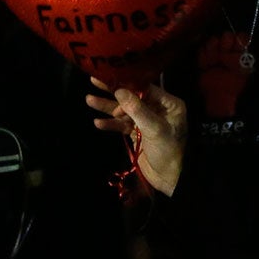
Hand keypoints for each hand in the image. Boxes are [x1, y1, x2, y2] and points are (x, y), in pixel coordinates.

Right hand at [86, 79, 186, 193]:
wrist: (169, 178)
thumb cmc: (168, 151)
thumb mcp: (154, 129)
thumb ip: (137, 110)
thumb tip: (120, 90)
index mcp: (168, 104)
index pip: (145, 88)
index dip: (127, 85)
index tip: (109, 80)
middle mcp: (157, 109)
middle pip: (132, 97)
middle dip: (113, 91)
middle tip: (94, 80)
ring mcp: (146, 121)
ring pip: (124, 111)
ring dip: (107, 107)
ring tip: (89, 100)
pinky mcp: (137, 133)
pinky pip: (122, 125)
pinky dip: (110, 124)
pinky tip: (98, 123)